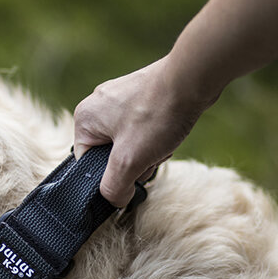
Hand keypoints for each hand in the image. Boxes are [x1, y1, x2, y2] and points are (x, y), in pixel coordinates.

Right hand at [73, 57, 210, 206]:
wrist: (193, 78)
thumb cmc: (158, 114)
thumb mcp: (129, 161)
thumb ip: (114, 188)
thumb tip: (115, 200)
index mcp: (84, 119)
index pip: (87, 163)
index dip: (110, 175)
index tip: (132, 170)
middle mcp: (96, 105)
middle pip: (109, 154)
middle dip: (132, 161)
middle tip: (150, 153)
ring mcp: (119, 97)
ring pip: (128, 142)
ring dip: (146, 150)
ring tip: (161, 139)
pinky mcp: (140, 95)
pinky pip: (141, 127)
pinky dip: (155, 134)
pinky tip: (168, 129)